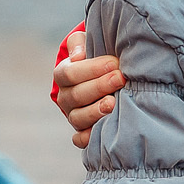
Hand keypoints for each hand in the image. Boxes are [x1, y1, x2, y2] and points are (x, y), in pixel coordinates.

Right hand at [54, 30, 125, 148]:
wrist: (102, 78)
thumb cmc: (97, 57)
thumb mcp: (87, 44)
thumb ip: (79, 43)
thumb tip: (79, 55)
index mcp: (63, 75)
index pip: (70, 73)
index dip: (92, 68)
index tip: (114, 63)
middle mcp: (65, 97)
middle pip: (77, 95)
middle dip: (100, 86)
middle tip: (120, 78)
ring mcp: (73, 116)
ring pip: (78, 118)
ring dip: (95, 112)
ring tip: (113, 103)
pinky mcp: (82, 132)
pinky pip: (80, 140)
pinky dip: (88, 138)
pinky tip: (103, 132)